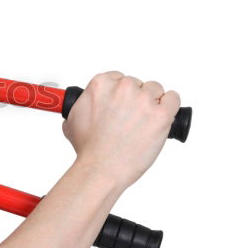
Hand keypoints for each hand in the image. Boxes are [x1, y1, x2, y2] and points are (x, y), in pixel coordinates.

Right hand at [62, 71, 180, 189]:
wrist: (101, 169)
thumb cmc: (90, 150)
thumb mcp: (73, 120)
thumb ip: (82, 105)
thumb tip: (86, 103)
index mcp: (101, 84)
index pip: (119, 78)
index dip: (121, 94)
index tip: (121, 105)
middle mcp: (123, 88)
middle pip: (138, 84)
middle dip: (136, 100)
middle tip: (131, 119)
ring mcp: (144, 100)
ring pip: (156, 90)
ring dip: (152, 104)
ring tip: (144, 122)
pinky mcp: (161, 114)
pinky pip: (173, 98)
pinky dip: (170, 106)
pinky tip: (162, 116)